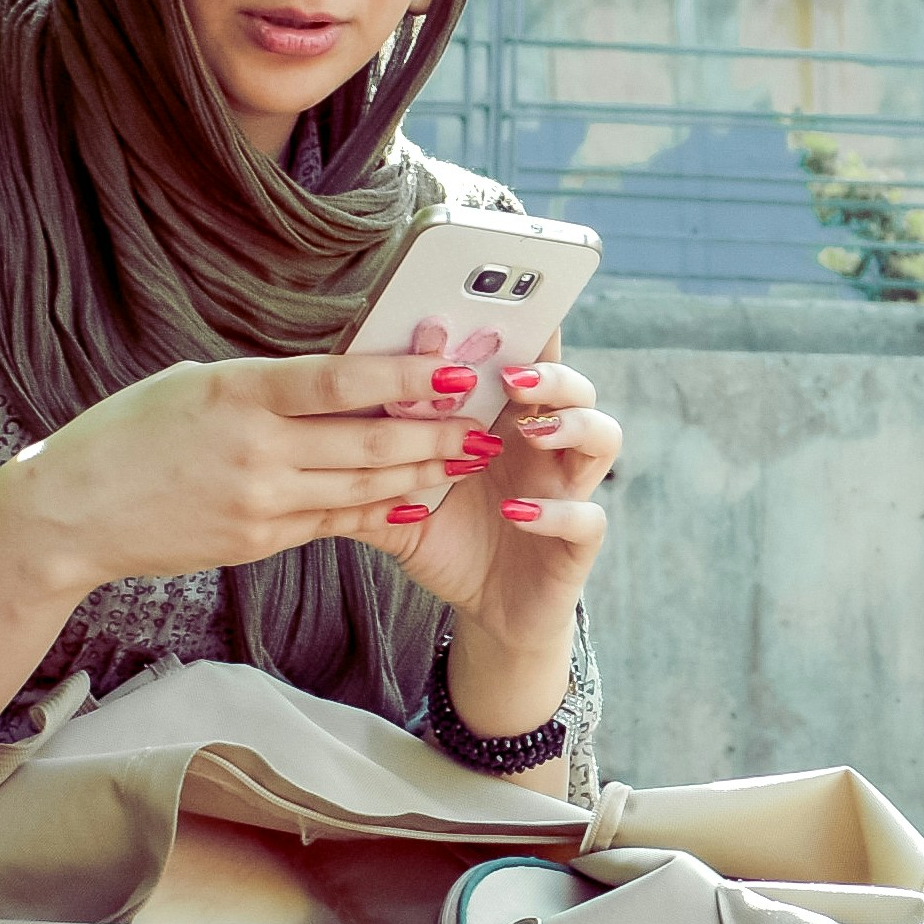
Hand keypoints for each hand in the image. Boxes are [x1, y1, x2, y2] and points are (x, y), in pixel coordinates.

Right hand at [0, 351, 469, 598]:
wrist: (73, 512)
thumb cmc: (130, 432)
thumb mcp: (196, 384)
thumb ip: (266, 385)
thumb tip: (338, 377)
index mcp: (239, 393)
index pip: (341, 380)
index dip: (405, 374)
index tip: (452, 368)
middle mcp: (258, 450)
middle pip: (368, 440)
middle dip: (435, 433)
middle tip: (484, 424)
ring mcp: (261, 503)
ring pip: (363, 485)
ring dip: (421, 472)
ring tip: (464, 460)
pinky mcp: (259, 541)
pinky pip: (335, 521)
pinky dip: (380, 508)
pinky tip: (415, 498)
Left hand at [376, 345, 620, 676]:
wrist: (487, 612)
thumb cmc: (450, 541)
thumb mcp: (403, 498)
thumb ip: (375, 463)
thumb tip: (321, 425)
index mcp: (506, 422)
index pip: (522, 362)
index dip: (515, 334)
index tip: (483, 312)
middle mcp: (546, 447)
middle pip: (575, 386)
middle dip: (550, 372)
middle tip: (510, 374)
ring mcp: (569, 489)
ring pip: (602, 436)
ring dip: (571, 425)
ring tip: (530, 431)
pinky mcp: (579, 541)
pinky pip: (586, 517)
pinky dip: (554, 512)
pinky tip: (516, 512)